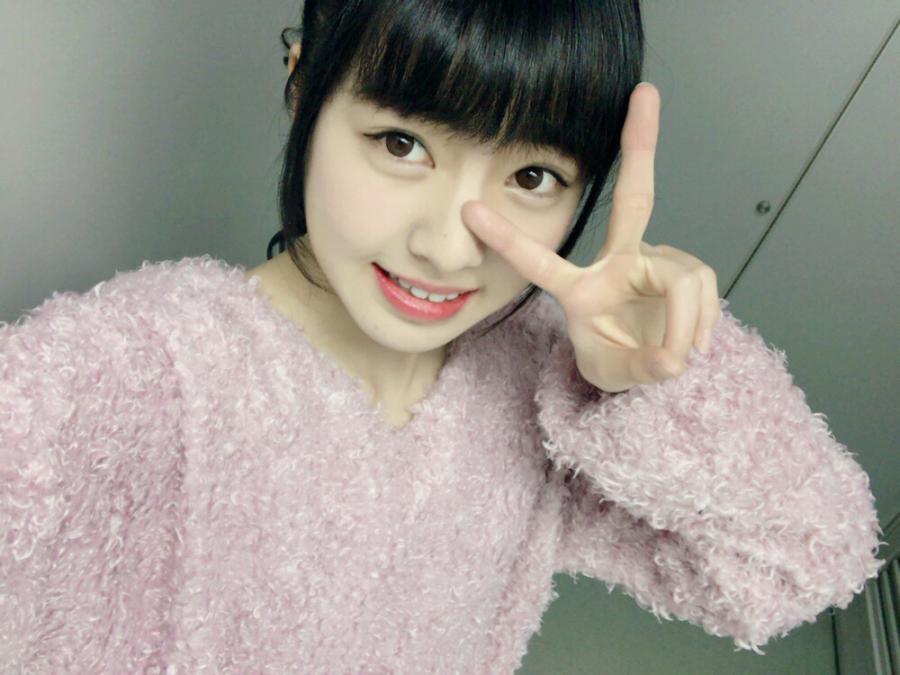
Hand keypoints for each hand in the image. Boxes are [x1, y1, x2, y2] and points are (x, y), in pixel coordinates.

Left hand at [461, 82, 721, 392]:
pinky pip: (703, 287)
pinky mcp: (682, 269)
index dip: (507, 238)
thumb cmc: (616, 359)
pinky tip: (696, 342)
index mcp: (578, 289)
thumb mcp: (613, 374)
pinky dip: (704, 321)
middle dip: (639, 145)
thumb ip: (638, 369)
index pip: (539, 262)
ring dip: (688, 322)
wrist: (645, 365)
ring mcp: (652, 261)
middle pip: (634, 199)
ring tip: (680, 357)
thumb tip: (672, 360)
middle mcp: (616, 263)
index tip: (469, 211)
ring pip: (683, 278)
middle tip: (645, 93)